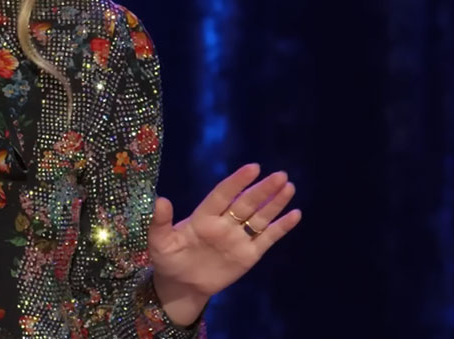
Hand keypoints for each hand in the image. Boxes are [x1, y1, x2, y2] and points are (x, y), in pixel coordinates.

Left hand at [149, 163, 301, 299]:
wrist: (181, 285)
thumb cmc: (168, 259)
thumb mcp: (159, 242)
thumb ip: (160, 222)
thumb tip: (160, 200)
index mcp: (203, 217)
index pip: (223, 195)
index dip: (237, 182)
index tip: (253, 167)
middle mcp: (224, 223)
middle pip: (246, 203)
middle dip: (263, 189)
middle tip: (280, 175)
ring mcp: (238, 238)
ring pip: (259, 217)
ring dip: (274, 203)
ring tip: (289, 186)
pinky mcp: (249, 255)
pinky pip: (267, 238)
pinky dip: (281, 227)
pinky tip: (295, 214)